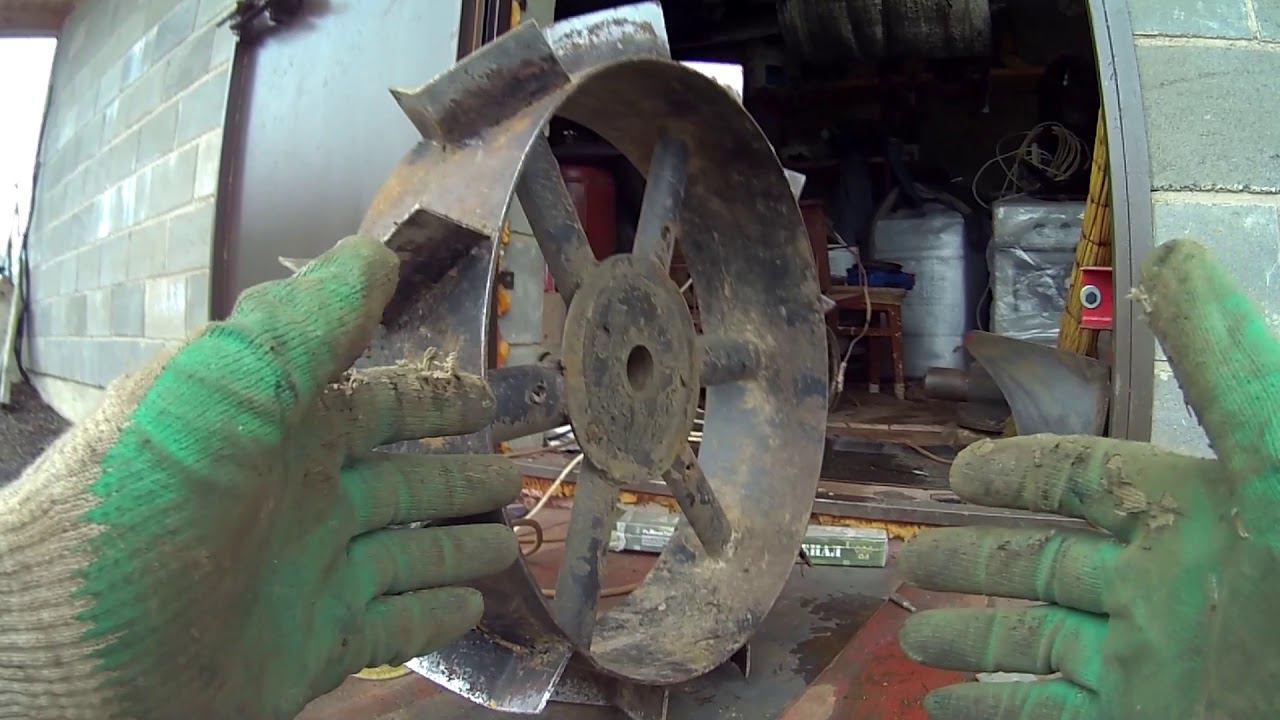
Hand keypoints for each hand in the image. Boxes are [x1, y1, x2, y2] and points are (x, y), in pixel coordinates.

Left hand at [0, 236, 519, 718]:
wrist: (71, 649)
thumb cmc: (147, 501)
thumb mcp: (227, 385)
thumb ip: (307, 321)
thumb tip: (374, 253)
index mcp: (280, 429)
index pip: (379, 403)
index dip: (436, 401)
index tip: (487, 400)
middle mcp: (298, 498)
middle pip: (402, 481)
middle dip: (459, 477)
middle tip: (513, 478)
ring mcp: (306, 577)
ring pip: (405, 552)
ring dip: (457, 545)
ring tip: (512, 542)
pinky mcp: (310, 648)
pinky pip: (391, 626)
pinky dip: (435, 615)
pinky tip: (473, 607)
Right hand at [899, 239, 1279, 717]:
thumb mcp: (1276, 460)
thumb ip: (1224, 364)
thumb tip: (1175, 258)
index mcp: (1188, 516)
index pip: (1085, 478)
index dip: (1021, 469)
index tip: (962, 472)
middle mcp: (1159, 587)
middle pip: (1043, 564)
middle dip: (974, 559)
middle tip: (914, 563)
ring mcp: (1147, 664)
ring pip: (1034, 641)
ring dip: (969, 636)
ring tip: (914, 638)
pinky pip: (1044, 715)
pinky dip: (989, 710)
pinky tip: (945, 709)